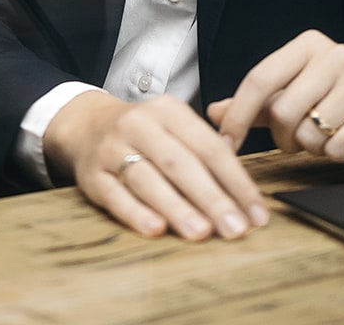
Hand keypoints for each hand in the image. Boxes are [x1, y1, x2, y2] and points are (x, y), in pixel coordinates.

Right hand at [42, 90, 269, 241]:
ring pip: (147, 179)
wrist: (86, 125)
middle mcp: (139, 125)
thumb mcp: (175, 127)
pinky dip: (136, 213)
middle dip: (212, 198)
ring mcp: (112, 149)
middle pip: (180, 163)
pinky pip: (115, 196)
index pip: (209, 147)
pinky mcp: (92, 175)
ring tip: (202, 232)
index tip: (257, 213)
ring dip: (177, 207)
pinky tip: (156, 230)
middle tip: (236, 228)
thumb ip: (208, 152)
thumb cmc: (145, 134)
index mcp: (168, 110)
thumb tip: (247, 197)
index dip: (236, 182)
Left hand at [208, 30, 343, 162]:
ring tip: (326, 135)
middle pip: (282, 110)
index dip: (238, 116)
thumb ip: (255, 104)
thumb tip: (214, 112)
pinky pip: (337, 147)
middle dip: (283, 137)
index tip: (225, 143)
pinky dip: (335, 154)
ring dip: (311, 147)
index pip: (260, 79)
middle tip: (297, 139)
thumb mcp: (294, 96)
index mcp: (308, 45)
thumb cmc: (337, 102)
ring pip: (309, 132)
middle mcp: (334, 54)